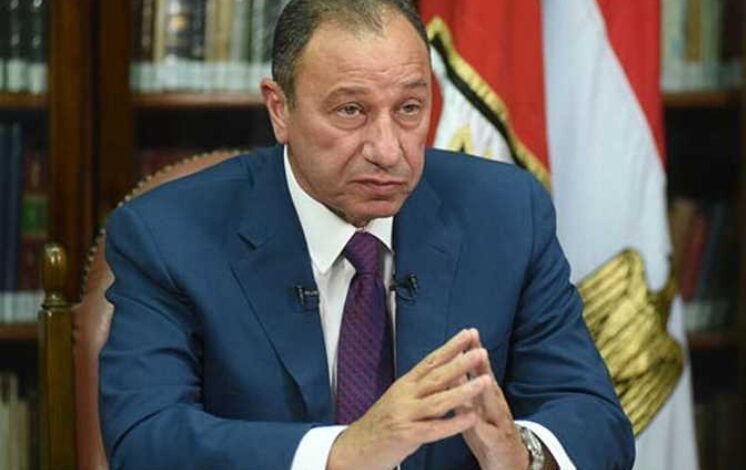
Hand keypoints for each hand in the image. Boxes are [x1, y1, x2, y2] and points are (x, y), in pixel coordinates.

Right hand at [327, 329, 491, 469]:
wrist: (353, 449)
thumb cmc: (378, 426)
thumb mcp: (397, 400)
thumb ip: (418, 389)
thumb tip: (441, 374)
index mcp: (404, 385)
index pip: (430, 361)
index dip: (450, 347)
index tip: (467, 335)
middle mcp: (404, 396)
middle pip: (437, 376)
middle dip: (461, 363)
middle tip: (481, 352)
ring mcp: (405, 415)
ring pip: (439, 400)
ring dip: (464, 390)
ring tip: (484, 381)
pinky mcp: (406, 436)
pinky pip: (434, 429)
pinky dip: (454, 423)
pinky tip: (470, 418)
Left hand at [457, 331, 554, 469]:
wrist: (507, 463)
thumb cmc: (486, 431)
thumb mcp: (474, 405)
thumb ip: (464, 386)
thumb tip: (454, 362)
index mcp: (485, 395)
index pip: (479, 369)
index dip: (473, 351)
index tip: (467, 332)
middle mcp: (494, 404)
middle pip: (488, 380)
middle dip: (482, 363)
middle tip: (476, 345)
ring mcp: (498, 422)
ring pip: (492, 404)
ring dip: (487, 390)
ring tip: (482, 376)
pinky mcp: (498, 442)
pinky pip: (489, 433)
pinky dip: (482, 426)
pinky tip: (476, 419)